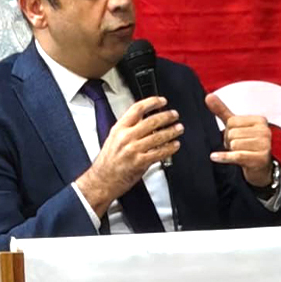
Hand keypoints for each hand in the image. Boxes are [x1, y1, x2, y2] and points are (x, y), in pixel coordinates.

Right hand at [76, 96, 181, 215]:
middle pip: (151, 121)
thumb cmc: (108, 162)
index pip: (137, 109)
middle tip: (174, 115)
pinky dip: (169, 148)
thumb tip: (146, 120)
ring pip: (157, 136)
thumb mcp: (114, 138)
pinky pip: (159, 153)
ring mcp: (133, 150)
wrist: (101, 180)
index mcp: (119, 128)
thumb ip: (128, 128)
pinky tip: (175, 145)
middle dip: (166, 116)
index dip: (152, 102)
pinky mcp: (139, 162)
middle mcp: (126, 137)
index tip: (162, 101)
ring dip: (171, 131)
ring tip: (179, 128)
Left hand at [206, 93, 272, 186]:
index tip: (238, 137)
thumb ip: (222, 110)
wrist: (260, 168)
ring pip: (233, 145)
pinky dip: (223, 157)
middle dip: (230, 142)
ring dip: (232, 151)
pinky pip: (236, 155)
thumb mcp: (235, 126)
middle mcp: (265, 131)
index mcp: (260, 120)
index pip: (231, 122)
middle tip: (239, 148)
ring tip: (242, 153)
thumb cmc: (247, 144)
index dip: (229, 132)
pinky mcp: (260, 159)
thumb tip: (208, 96)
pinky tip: (214, 157)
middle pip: (232, 134)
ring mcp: (264, 145)